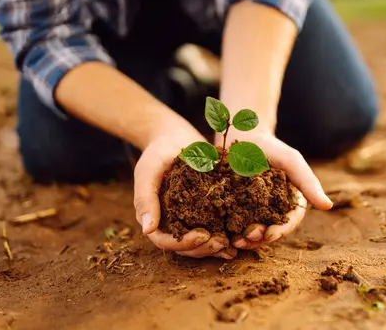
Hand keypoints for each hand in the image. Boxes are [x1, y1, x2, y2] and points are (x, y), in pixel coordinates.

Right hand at [133, 118, 236, 259]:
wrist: (173, 137)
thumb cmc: (157, 153)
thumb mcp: (148, 171)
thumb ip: (145, 198)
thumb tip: (147, 231)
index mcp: (155, 219)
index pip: (166, 241)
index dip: (184, 244)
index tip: (203, 236)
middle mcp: (172, 224)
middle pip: (186, 247)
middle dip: (204, 248)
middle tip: (222, 243)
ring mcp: (189, 219)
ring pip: (201, 243)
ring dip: (215, 247)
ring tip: (232, 244)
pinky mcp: (205, 211)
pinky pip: (214, 228)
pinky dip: (225, 235)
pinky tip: (240, 238)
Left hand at [215, 128, 332, 249]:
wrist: (242, 134)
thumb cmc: (270, 147)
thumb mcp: (291, 161)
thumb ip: (308, 182)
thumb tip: (328, 206)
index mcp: (290, 201)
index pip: (290, 221)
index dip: (281, 230)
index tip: (270, 234)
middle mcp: (273, 209)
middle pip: (270, 230)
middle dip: (260, 238)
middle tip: (247, 238)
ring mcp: (253, 210)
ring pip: (252, 231)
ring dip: (246, 239)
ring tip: (236, 240)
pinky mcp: (234, 207)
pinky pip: (234, 223)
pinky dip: (231, 231)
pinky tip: (225, 234)